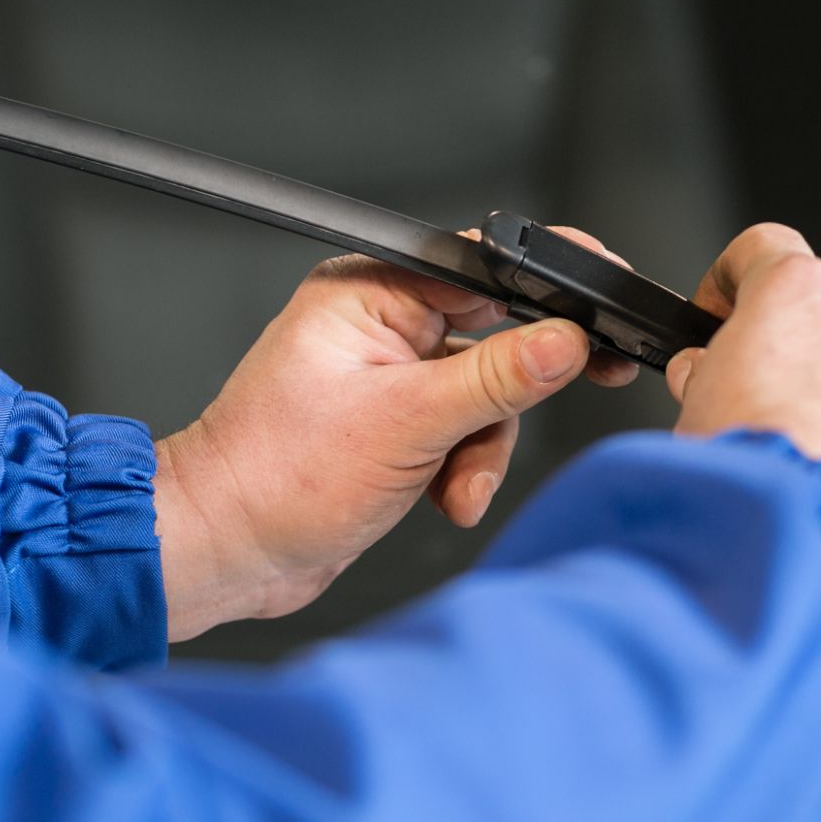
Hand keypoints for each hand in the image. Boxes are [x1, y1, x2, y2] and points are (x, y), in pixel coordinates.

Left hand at [152, 229, 637, 639]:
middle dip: (504, 403)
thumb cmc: (275, 479)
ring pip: (486, 395)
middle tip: (527, 424)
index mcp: (370, 290)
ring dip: (481, 451)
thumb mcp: (407, 424)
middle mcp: (378, 324)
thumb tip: (567, 343)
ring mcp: (386, 376)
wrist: (226, 552)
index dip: (546, 299)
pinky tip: (443, 499)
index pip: (484, 270)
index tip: (594, 324)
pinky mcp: (392, 424)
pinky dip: (463, 469)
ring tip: (453, 490)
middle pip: (494, 338)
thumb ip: (496, 379)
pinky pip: (463, 431)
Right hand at [665, 224, 820, 589]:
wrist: (812, 552)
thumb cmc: (750, 483)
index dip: (738, 283)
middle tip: (784, 409)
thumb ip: (707, 373)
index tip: (731, 317)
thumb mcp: (692, 411)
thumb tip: (708, 373)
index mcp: (800, 295)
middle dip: (813, 349)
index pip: (765, 250)